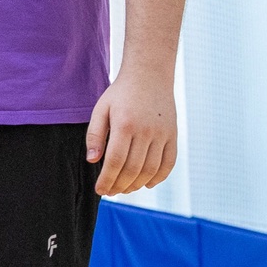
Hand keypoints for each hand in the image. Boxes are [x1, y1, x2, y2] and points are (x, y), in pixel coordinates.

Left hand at [86, 68, 177, 195]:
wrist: (149, 74)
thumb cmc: (121, 93)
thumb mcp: (101, 109)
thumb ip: (94, 135)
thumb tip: (93, 161)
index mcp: (124, 124)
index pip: (115, 161)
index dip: (107, 179)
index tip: (100, 190)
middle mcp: (146, 130)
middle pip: (133, 169)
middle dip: (120, 186)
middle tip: (111, 192)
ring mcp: (162, 133)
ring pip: (151, 169)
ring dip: (137, 185)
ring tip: (125, 189)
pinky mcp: (173, 134)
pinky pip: (169, 162)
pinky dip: (159, 177)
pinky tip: (146, 184)